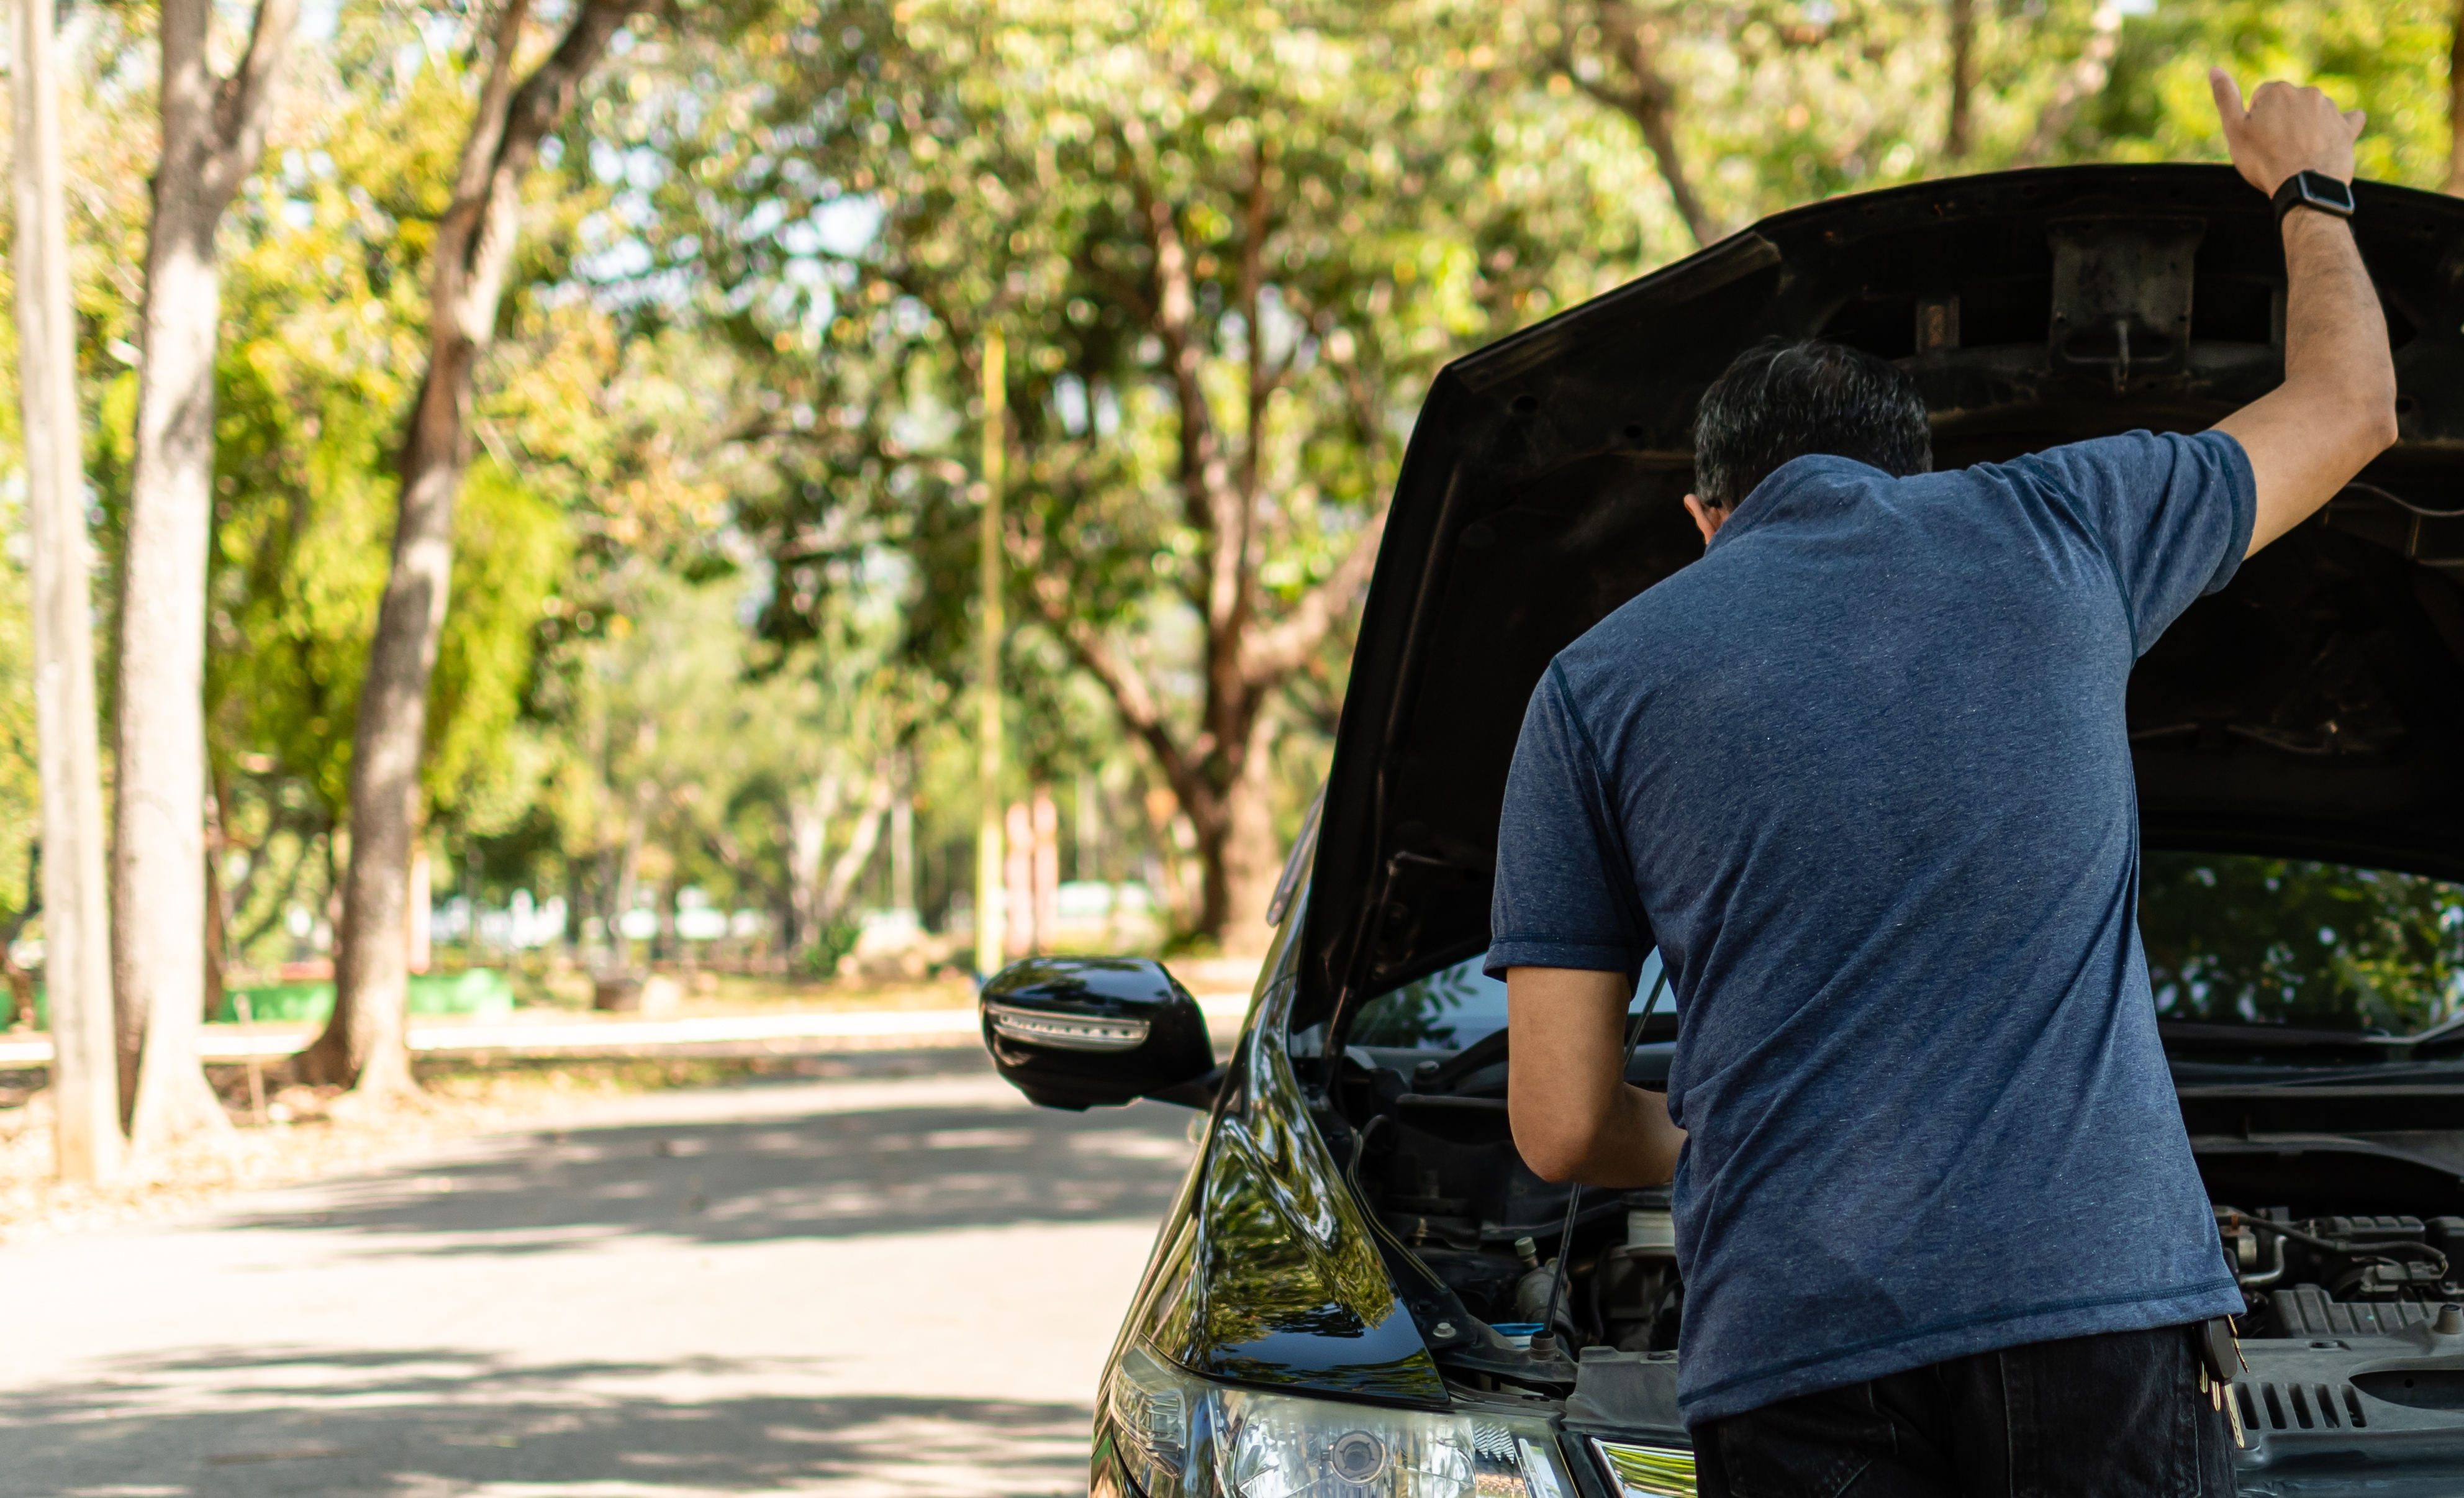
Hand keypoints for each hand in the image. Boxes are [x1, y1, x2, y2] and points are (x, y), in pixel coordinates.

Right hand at [2210, 68, 2363, 196]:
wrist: (2304, 185)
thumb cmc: (2265, 160)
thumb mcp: (2234, 131)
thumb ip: (2225, 98)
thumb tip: (2215, 69)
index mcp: (2278, 91)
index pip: (2261, 98)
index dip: (2255, 120)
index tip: (2256, 139)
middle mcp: (2307, 92)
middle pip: (2288, 104)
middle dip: (2281, 121)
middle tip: (2275, 149)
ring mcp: (2331, 109)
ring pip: (2313, 112)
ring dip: (2306, 126)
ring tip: (2298, 153)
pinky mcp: (2347, 127)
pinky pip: (2348, 119)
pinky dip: (2340, 127)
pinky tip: (2333, 139)